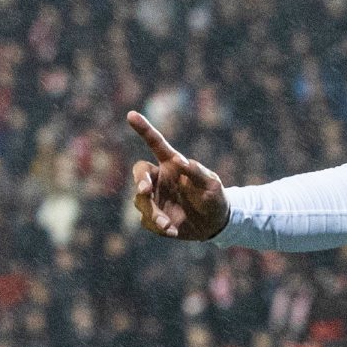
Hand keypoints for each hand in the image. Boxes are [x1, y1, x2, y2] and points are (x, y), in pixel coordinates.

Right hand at [127, 111, 229, 240]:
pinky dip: (158, 226)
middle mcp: (159, 179)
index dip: (144, 129)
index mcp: (172, 165)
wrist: (214, 224)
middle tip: (145, 191)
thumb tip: (182, 161)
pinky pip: (147, 221)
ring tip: (168, 224)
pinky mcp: (153, 217)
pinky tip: (173, 231)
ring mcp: (154, 198)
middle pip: (139, 173)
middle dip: (140, 181)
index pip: (156, 144)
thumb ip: (198, 173)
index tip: (131, 114)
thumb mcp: (212, 185)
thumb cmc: (215, 198)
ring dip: (152, 212)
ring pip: (140, 201)